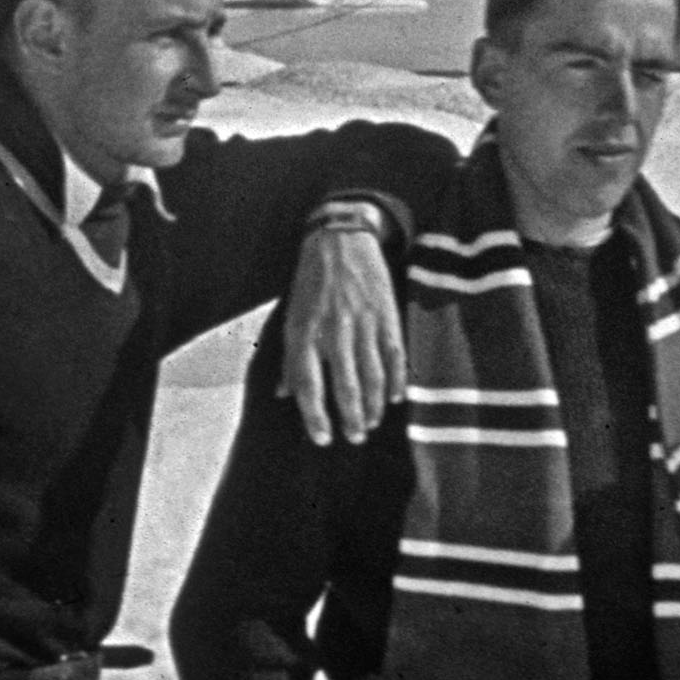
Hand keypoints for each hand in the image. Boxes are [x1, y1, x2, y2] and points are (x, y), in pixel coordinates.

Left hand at [280, 216, 404, 443]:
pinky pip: (394, 355)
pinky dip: (397, 380)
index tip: (324, 439)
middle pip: (345, 387)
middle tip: (355, 437)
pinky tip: (395, 397)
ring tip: (371, 423)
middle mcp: (333, 331)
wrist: (341, 240)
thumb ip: (290, 358)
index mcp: (305, 333)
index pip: (309, 386)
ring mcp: (362, 323)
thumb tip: (283, 394)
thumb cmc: (312, 282)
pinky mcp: (385, 314)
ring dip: (372, 405)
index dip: (316, 417)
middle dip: (350, 419)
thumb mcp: (292, 317)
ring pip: (372, 376)